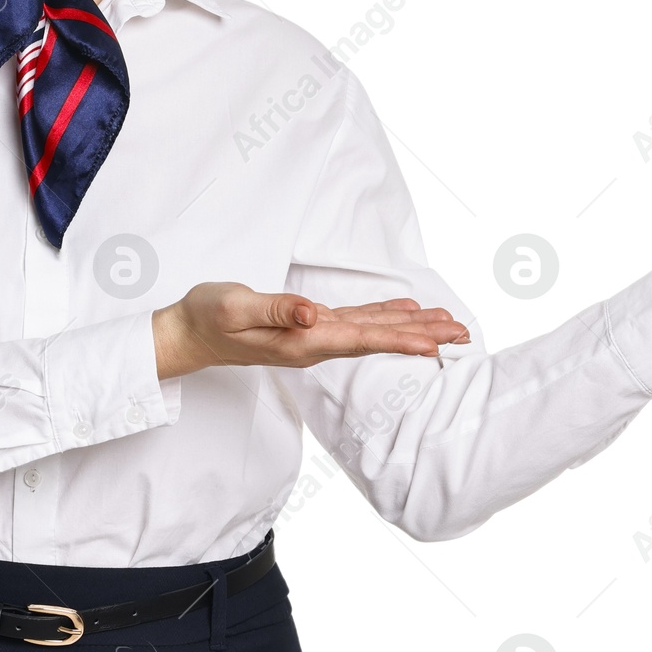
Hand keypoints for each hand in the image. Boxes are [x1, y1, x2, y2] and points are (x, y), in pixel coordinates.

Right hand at [153, 283, 470, 379]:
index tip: (436, 344)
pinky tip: (400, 313)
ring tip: (445, 324)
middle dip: (421, 336)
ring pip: (371, 330)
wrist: (187, 334)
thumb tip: (313, 313)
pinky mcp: (307, 327)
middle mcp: (315, 342)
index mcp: (303, 341)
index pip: (362, 340)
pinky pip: (355, 323)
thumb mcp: (236, 307)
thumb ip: (276, 310)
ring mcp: (313, 336)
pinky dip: (382, 317)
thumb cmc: (208, 318)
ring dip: (409, 328)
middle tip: (463, 334)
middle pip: (377, 338)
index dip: (401, 339)